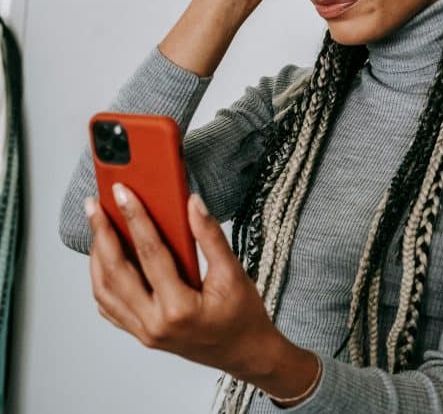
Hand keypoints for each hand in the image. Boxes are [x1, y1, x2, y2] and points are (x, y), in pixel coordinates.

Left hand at [83, 184, 284, 379]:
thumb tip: (193, 204)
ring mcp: (144, 332)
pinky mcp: (141, 334)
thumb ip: (210, 237)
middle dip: (102, 235)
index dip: (135, 219)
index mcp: (179, 307)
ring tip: (97, 228)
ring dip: (97, 257)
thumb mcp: (233, 273)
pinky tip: (105, 261)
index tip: (123, 194)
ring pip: (105, 291)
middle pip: (116, 273)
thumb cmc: (242, 316)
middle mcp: (154, 323)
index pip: (150, 254)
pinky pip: (110, 307)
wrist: (244, 352)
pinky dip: (101, 281)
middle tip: (94, 206)